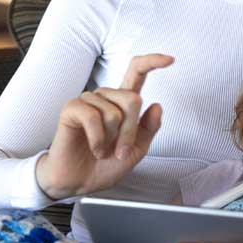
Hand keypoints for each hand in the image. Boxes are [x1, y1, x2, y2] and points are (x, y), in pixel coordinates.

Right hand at [35, 54, 173, 198]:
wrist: (80, 182)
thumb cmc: (105, 165)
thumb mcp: (136, 151)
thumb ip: (148, 129)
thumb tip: (157, 105)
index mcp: (122, 103)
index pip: (137, 73)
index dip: (152, 62)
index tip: (171, 60)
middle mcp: (105, 97)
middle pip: (132, 99)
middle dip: (130, 131)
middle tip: (119, 151)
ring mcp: (87, 101)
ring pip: (113, 112)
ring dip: (111, 139)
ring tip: (102, 150)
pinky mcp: (71, 108)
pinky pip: (92, 117)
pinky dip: (97, 139)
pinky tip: (94, 148)